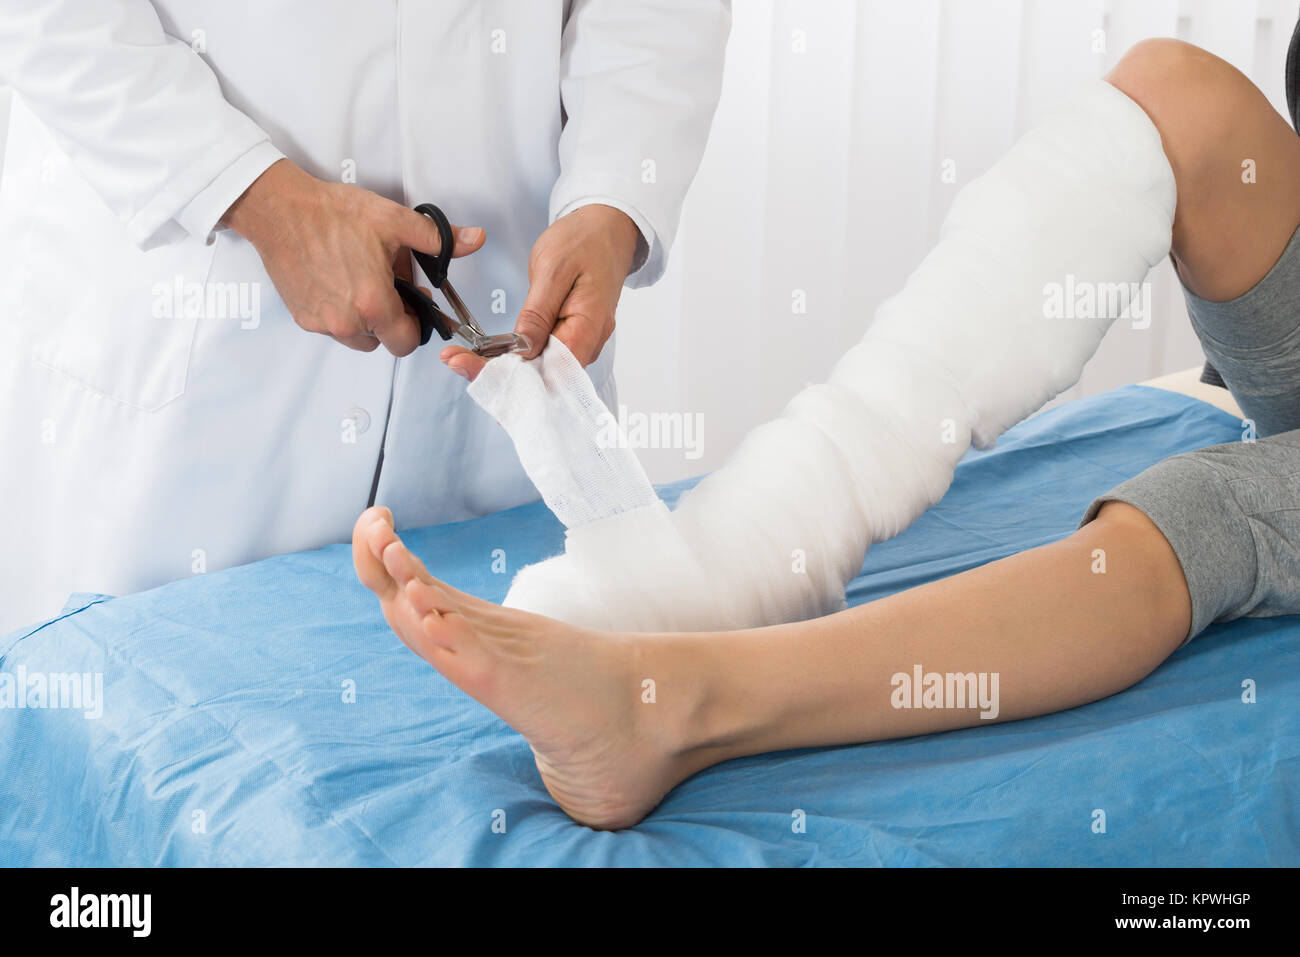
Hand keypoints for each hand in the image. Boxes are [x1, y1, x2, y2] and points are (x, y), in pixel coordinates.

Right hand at [224, 159, 485, 356]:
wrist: (279, 209)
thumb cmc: (332, 213)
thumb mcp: (394, 220)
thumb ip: (438, 239)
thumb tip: (475, 239)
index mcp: (373, 303)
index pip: (405, 343)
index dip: (416, 327)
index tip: (414, 306)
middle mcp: (346, 322)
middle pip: (382, 342)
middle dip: (391, 321)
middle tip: (387, 287)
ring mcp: (321, 323)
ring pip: (357, 338)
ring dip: (366, 320)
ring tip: (362, 282)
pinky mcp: (302, 318)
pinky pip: (332, 328)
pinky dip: (341, 314)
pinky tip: (339, 283)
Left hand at [443, 203, 639, 380]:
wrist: (607, 226)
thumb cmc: (584, 241)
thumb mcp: (552, 270)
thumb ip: (537, 313)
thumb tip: (523, 351)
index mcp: (588, 328)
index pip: (550, 370)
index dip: (511, 377)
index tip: (470, 368)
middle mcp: (589, 343)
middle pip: (546, 377)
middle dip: (501, 377)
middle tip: (456, 364)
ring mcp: (583, 341)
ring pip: (544, 370)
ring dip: (507, 370)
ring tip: (465, 361)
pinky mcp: (573, 334)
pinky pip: (547, 355)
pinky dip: (520, 359)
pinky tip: (494, 356)